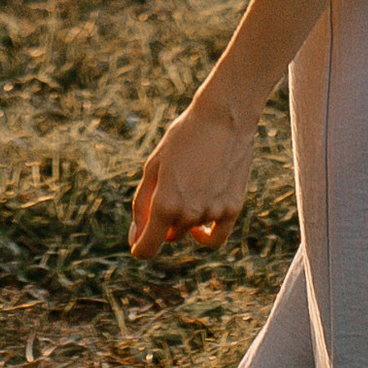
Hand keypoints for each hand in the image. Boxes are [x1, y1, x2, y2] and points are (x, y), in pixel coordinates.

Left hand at [128, 90, 259, 257]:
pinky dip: (205, 235)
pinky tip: (200, 226)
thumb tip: (135, 237)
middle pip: (170, 235)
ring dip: (187, 217)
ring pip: (191, 231)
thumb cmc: (183, 137)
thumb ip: (142, 204)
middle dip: (165, 222)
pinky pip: (216, 237)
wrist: (224, 118)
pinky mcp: (233, 209)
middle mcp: (188, 213)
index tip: (138, 244)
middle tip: (170, 189)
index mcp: (164, 203)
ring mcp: (212, 213)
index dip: (139, 248)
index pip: (147, 247)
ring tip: (191, 182)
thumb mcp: (153, 166)